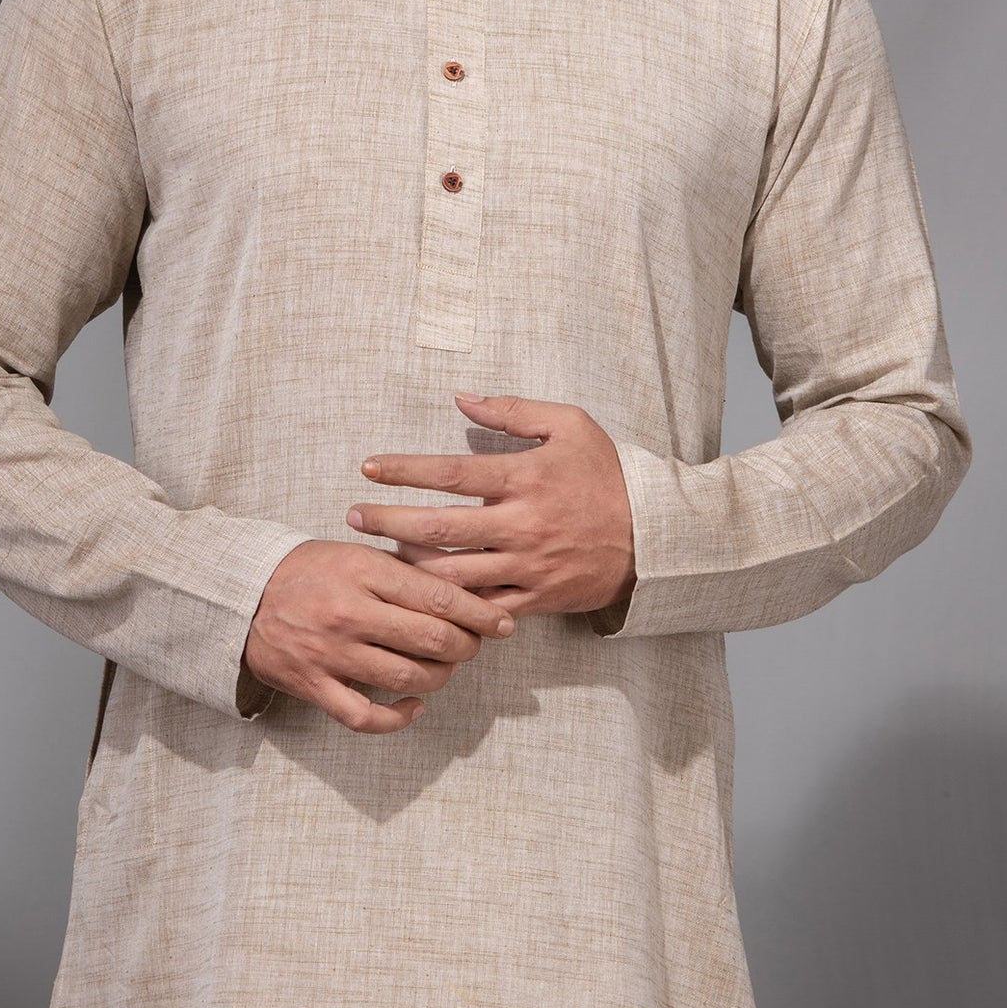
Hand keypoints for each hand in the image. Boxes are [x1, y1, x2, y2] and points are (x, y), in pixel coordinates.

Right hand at [243, 539, 516, 733]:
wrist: (243, 594)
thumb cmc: (312, 570)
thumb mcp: (358, 552)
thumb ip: (406, 567)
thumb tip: (467, 581)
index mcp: (364, 571)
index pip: (438, 596)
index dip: (479, 614)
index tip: (503, 623)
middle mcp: (349, 612)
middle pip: (430, 639)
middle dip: (465, 647)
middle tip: (474, 646)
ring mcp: (330, 652)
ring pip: (406, 678)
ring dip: (439, 678)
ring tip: (446, 669)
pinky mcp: (313, 686)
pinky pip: (364, 716)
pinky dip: (398, 718)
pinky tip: (415, 706)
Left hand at [347, 393, 636, 619]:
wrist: (654, 535)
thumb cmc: (606, 473)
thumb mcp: (570, 424)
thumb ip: (514, 411)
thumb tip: (462, 398)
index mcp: (524, 479)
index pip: (450, 473)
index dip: (404, 470)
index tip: (368, 468)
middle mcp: (521, 524)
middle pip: (438, 527)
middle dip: (388, 521)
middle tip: (352, 516)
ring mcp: (527, 565)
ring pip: (453, 574)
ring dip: (409, 565)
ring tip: (378, 554)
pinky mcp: (535, 598)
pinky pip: (482, 609)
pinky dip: (448, 605)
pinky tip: (420, 596)